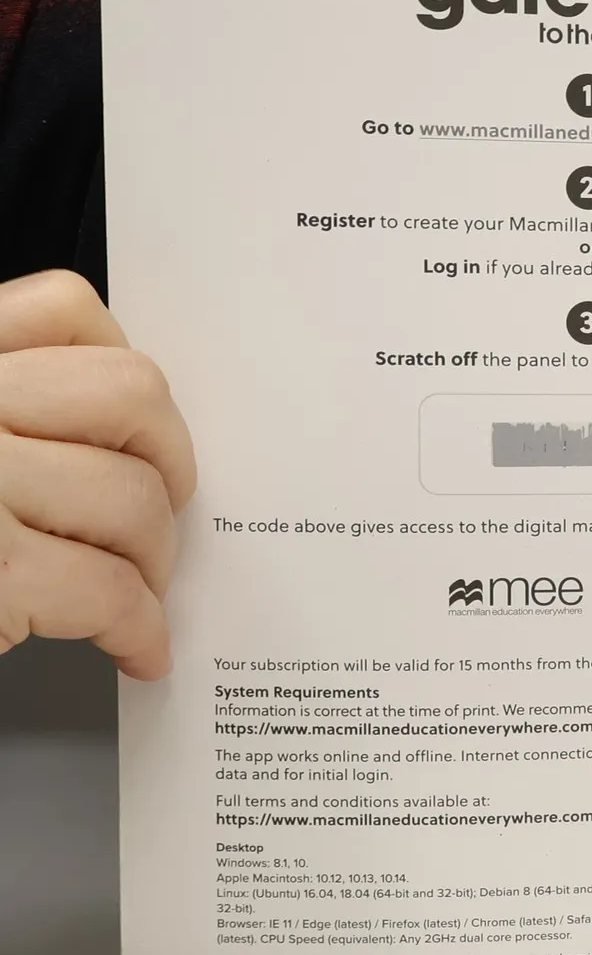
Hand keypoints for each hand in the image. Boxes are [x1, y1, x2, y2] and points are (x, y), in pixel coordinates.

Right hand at [0, 271, 195, 679]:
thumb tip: (102, 435)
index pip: (61, 309)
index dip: (119, 370)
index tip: (137, 425)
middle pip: (129, 395)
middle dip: (167, 461)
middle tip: (158, 511)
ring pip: (131, 497)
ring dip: (153, 558)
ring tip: (135, 588)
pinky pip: (106, 589)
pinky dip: (137, 626)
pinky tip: (134, 645)